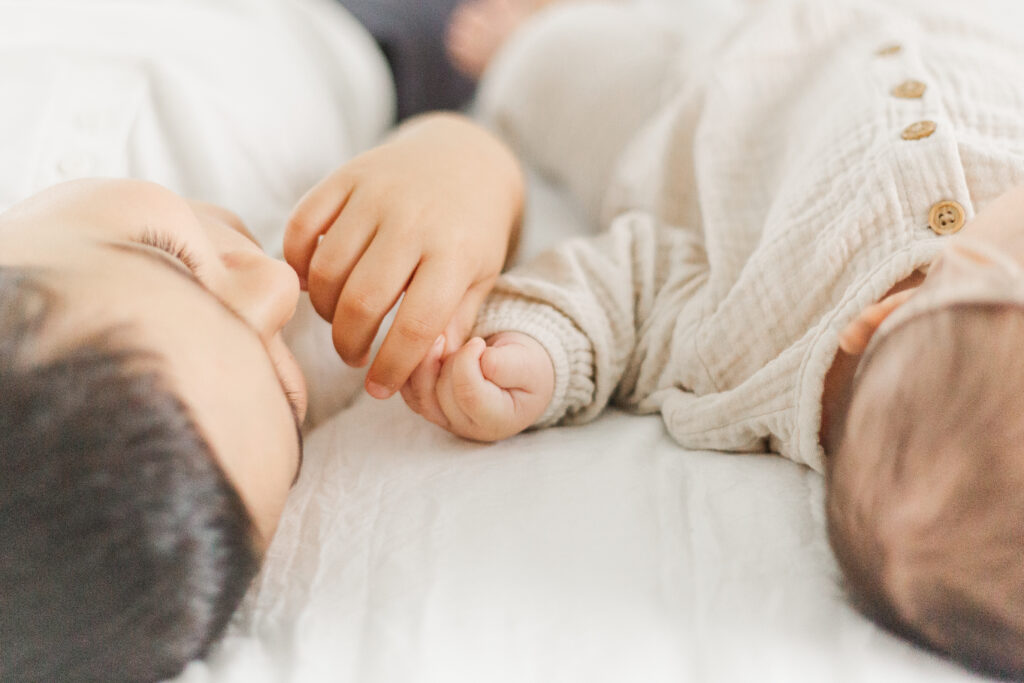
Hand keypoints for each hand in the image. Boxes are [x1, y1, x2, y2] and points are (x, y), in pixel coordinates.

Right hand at [284, 113, 523, 398]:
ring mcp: (376, 194)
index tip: (379, 389)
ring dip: (324, 308)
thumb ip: (455, 322)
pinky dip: (297, 261)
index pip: (416, 327)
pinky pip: (302, 225)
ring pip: (327, 268)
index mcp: (455, 253)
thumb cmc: (474, 230)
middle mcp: (413, 221)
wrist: (465, 157)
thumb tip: (427, 367)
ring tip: (340, 319)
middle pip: (361, 301)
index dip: (391, 368)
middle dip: (349, 344)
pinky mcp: (347, 175)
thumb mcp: (481, 277)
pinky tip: (315, 281)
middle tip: (353, 357)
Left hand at [401, 331, 554, 440]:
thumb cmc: (527, 368)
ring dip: (424, 362)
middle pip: (440, 393)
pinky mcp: (428, 405)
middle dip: (447, 361)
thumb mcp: (529, 364)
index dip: (467, 363)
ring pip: (418, 393)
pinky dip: (412, 365)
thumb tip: (481, 360)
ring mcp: (444, 419)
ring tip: (440, 339)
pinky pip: (408, 389)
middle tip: (463, 341)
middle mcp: (466, 427)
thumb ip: (508, 364)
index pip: (469, 395)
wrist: (518, 372)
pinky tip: (427, 347)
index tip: (478, 342)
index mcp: (498, 420)